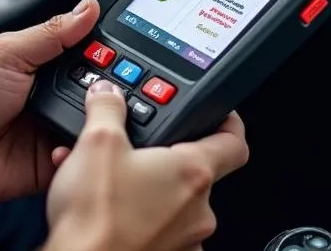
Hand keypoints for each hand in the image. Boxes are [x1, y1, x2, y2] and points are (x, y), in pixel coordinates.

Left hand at [0, 0, 100, 205]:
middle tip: (107, 93)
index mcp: (50, 65)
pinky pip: (80, 161)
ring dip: (98, 125)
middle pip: (103, 92)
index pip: (95, 56)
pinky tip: (67, 148)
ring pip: (97, 127)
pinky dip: (81, 156)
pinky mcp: (54, 164)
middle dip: (110, 93)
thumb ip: (53, 32)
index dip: (113, 55)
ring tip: (93, 121)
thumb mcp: (10, 52)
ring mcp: (57, 130)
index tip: (131, 56)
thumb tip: (88, 6)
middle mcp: (59, 96)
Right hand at [43, 80, 248, 250]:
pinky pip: (156, 226)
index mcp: (193, 173)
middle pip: (193, 170)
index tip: (219, 112)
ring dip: (142, 184)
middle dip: (161, 155)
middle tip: (132, 145)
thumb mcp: (96, 142)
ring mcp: (183, 241)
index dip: (228, 121)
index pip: (234, 142)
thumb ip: (107, 107)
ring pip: (170, 200)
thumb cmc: (96, 217)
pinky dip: (134, 212)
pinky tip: (103, 205)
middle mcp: (197, 211)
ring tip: (105, 176)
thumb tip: (107, 94)